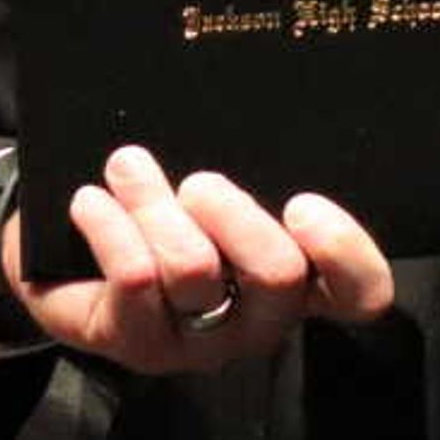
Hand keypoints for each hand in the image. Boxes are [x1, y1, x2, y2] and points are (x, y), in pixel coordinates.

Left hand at [0, 144, 394, 373]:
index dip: (344, 253)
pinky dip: (110, 228)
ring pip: (194, 271)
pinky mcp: (141, 345)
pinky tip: (91, 200)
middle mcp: (261, 319)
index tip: (302, 204)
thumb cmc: (174, 209)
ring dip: (155, 204)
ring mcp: (202, 341)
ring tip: (127, 167)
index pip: (360, 292)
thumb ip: (253, 159)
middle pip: (277, 275)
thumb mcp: (219, 188)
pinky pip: (133, 282)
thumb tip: (259, 95)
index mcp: (302, 279)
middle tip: (198, 183)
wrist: (80, 261)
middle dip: (235, 215)